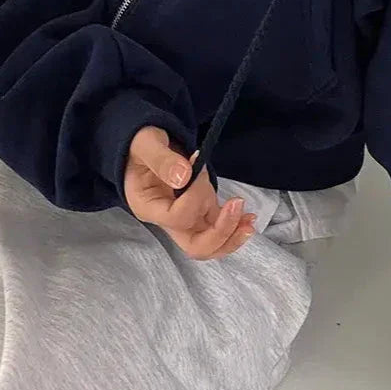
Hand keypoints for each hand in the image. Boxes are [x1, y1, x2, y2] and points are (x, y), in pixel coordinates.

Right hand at [124, 125, 256, 259]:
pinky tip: (248, 217)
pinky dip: (234, 225)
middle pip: (195, 245)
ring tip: (250, 219)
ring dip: (232, 233)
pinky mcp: (198, 211)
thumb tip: (183, 177)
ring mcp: (184, 218)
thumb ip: (162, 160)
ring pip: (210, 242)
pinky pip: (217, 227)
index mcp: (148, 207)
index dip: (195, 196)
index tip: (197, 164)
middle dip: (220, 232)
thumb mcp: (146, 143)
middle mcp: (166, 220)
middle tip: (237, 207)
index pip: (177, 217)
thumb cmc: (140, 144)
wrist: (142, 146)